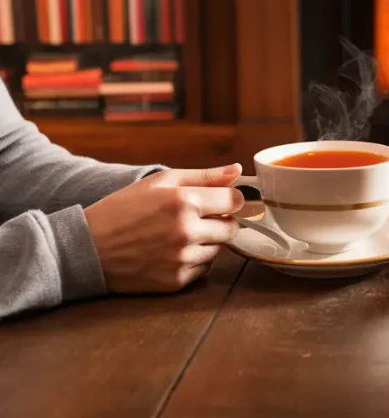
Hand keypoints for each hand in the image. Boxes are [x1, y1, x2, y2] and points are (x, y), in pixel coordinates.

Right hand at [84, 164, 245, 293]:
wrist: (87, 248)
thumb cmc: (123, 209)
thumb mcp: (160, 182)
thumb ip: (204, 176)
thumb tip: (238, 170)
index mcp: (184, 202)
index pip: (235, 201)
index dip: (229, 199)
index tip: (219, 200)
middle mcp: (186, 232)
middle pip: (231, 228)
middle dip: (220, 221)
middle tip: (195, 217)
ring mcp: (182, 259)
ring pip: (219, 249)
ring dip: (207, 241)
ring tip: (177, 234)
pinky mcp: (176, 281)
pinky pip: (203, 268)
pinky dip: (194, 260)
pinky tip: (171, 251)